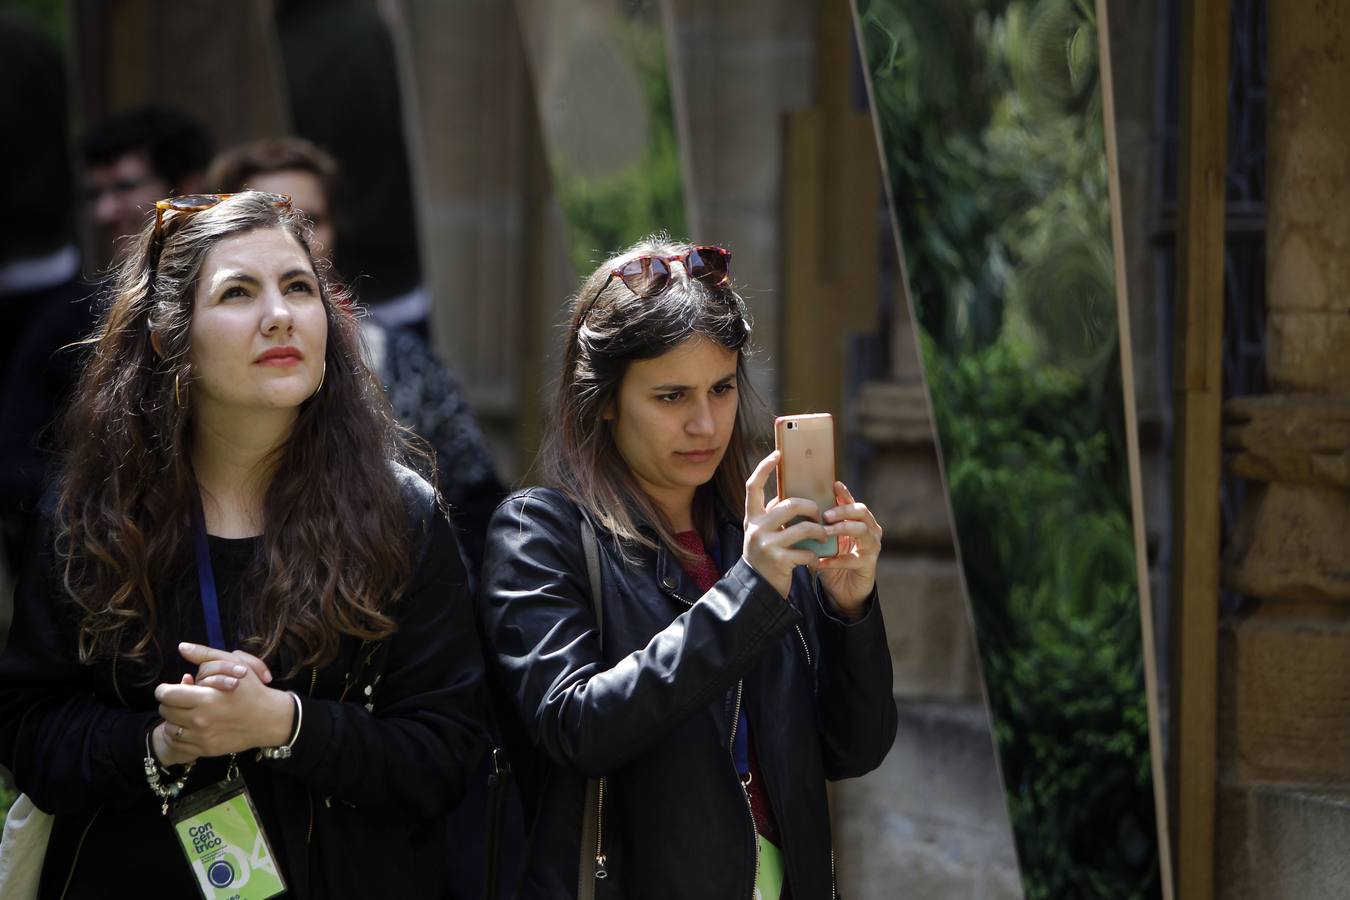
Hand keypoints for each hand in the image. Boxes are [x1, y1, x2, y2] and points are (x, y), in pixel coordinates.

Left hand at [153, 643, 293, 759]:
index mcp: (206, 698)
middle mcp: (201, 720)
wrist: (270, 719)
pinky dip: (179, 735)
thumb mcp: (234, 664)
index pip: (166, 695)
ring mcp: (202, 738)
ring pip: (169, 728)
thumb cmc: (253, 689)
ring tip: (188, 713)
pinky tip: (190, 727)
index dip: (165, 689)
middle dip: (171, 702)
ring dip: (175, 719)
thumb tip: (181, 647)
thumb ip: (205, 655)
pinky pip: (177, 744)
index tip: (172, 688)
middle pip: (165, 711)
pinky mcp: (205, 750)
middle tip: (183, 699)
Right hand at [743, 451, 830, 597]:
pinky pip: (806, 550)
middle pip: (790, 505)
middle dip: (811, 508)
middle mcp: (755, 528)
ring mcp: (766, 544)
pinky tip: (813, 559)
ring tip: (824, 536)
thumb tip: (794, 493)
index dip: (764, 467)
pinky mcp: (778, 560)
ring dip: (820, 531)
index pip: (753, 486)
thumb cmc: (766, 555)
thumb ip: (773, 514)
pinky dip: (814, 555)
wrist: (757, 589)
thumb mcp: (763, 532)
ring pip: (804, 527)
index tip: (778, 454)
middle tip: (819, 514)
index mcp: (751, 517)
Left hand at [816, 481, 882, 618]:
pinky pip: (852, 560)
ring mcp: (871, 547)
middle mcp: (869, 530)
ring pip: (862, 532)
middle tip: (825, 514)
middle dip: (843, 511)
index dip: (844, 493)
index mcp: (858, 521)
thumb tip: (789, 506)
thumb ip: (815, 524)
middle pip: (862, 512)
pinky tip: (819, 562)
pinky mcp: (868, 565)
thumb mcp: (825, 540)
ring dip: (841, 530)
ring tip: (824, 532)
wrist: (844, 590)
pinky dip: (834, 560)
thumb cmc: (833, 559)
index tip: (834, 484)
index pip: (852, 502)